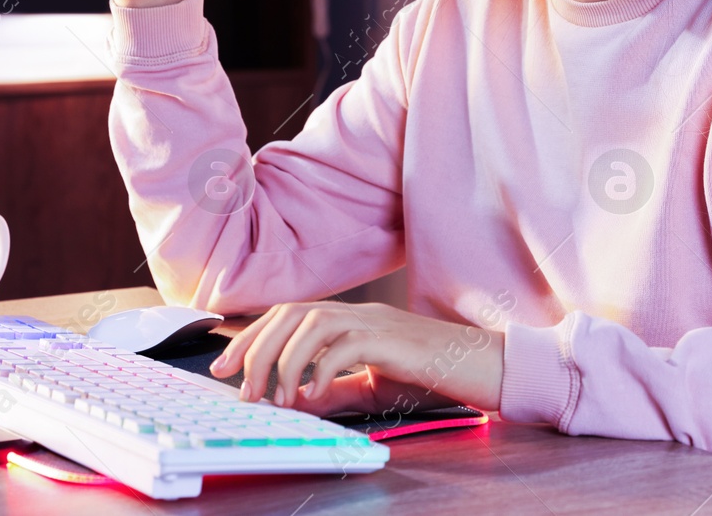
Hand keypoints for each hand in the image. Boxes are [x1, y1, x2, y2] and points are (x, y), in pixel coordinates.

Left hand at [210, 301, 503, 415]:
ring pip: (312, 321)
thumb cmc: (436, 375)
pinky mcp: (393, 338)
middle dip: (256, 346)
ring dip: (283, 359)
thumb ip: (335, 389)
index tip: (223, 365)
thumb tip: (293, 400)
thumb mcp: (374, 386)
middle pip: (291, 312)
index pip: (288, 315)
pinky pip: (346, 344)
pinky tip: (314, 394)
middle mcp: (359, 313)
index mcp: (352, 320)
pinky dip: (321, 368)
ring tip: (274, 396)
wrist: (488, 367)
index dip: (251, 336)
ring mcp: (376, 321)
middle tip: (237, 385)